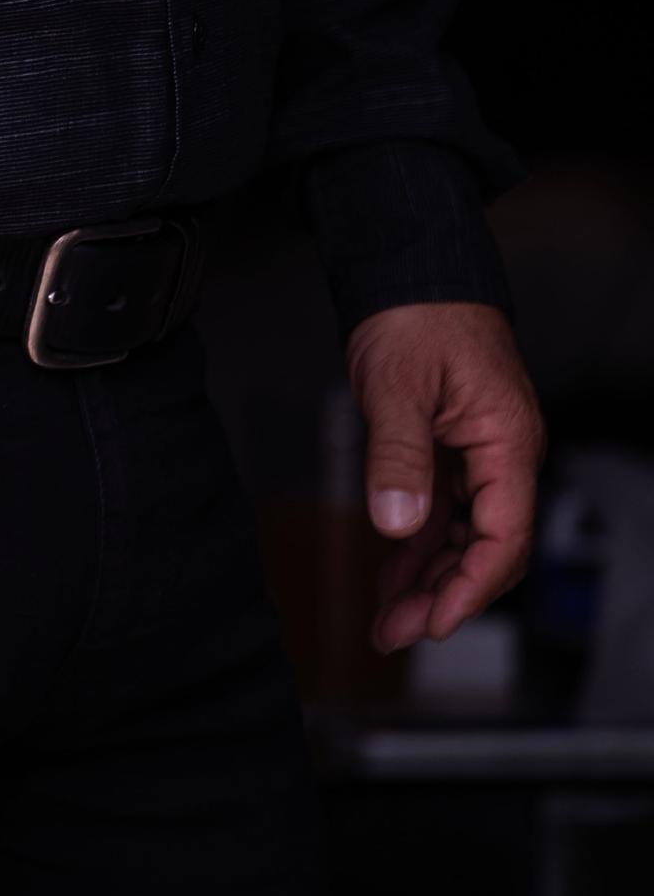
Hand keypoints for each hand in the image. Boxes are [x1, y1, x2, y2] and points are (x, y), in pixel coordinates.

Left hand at [344, 301, 546, 654]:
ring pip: (464, 534)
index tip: (433, 625)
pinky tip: (392, 569)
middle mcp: (504, 452)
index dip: (470, 590)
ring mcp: (479, 450)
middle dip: (443, 595)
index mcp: (508, 441)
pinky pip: (445, 509)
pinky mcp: (453, 444)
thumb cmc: (415, 310)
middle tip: (394, 633)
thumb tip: (398, 524)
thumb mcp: (397, 384)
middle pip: (487, 546)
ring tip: (387, 618)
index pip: (504, 538)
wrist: (409, 261)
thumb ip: (399, 456)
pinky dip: (419, 541)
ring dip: (429, 576)